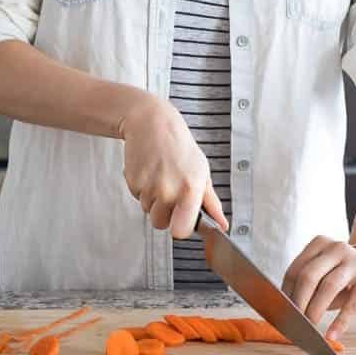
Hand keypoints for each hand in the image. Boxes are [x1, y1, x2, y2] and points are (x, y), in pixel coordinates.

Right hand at [117, 95, 227, 238]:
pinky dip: (142, 188)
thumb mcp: (202, 171)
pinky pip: (137, 197)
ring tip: (161, 176)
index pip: (181, 231)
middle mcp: (168, 190)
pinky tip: (150, 171)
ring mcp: (148, 187)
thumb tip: (222, 224)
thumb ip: (211, 202)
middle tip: (170, 190)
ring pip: (148, 210)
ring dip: (153, 199)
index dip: (181, 227)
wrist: (152, 123)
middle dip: (165, 212)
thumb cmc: (179, 146)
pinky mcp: (133, 182)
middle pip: (161, 224)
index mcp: (190, 189)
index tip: (183, 218)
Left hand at [281, 236, 355, 342]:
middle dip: (299, 301)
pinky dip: (340, 322)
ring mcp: (355, 261)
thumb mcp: (324, 274)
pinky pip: (352, 304)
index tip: (281, 312)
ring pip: (329, 286)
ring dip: (315, 310)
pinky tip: (331, 335)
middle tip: (294, 322)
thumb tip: (287, 312)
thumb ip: (308, 286)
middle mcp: (337, 248)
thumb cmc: (340, 277)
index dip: (286, 293)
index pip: (296, 269)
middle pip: (309, 275)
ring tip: (309, 329)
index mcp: (319, 243)